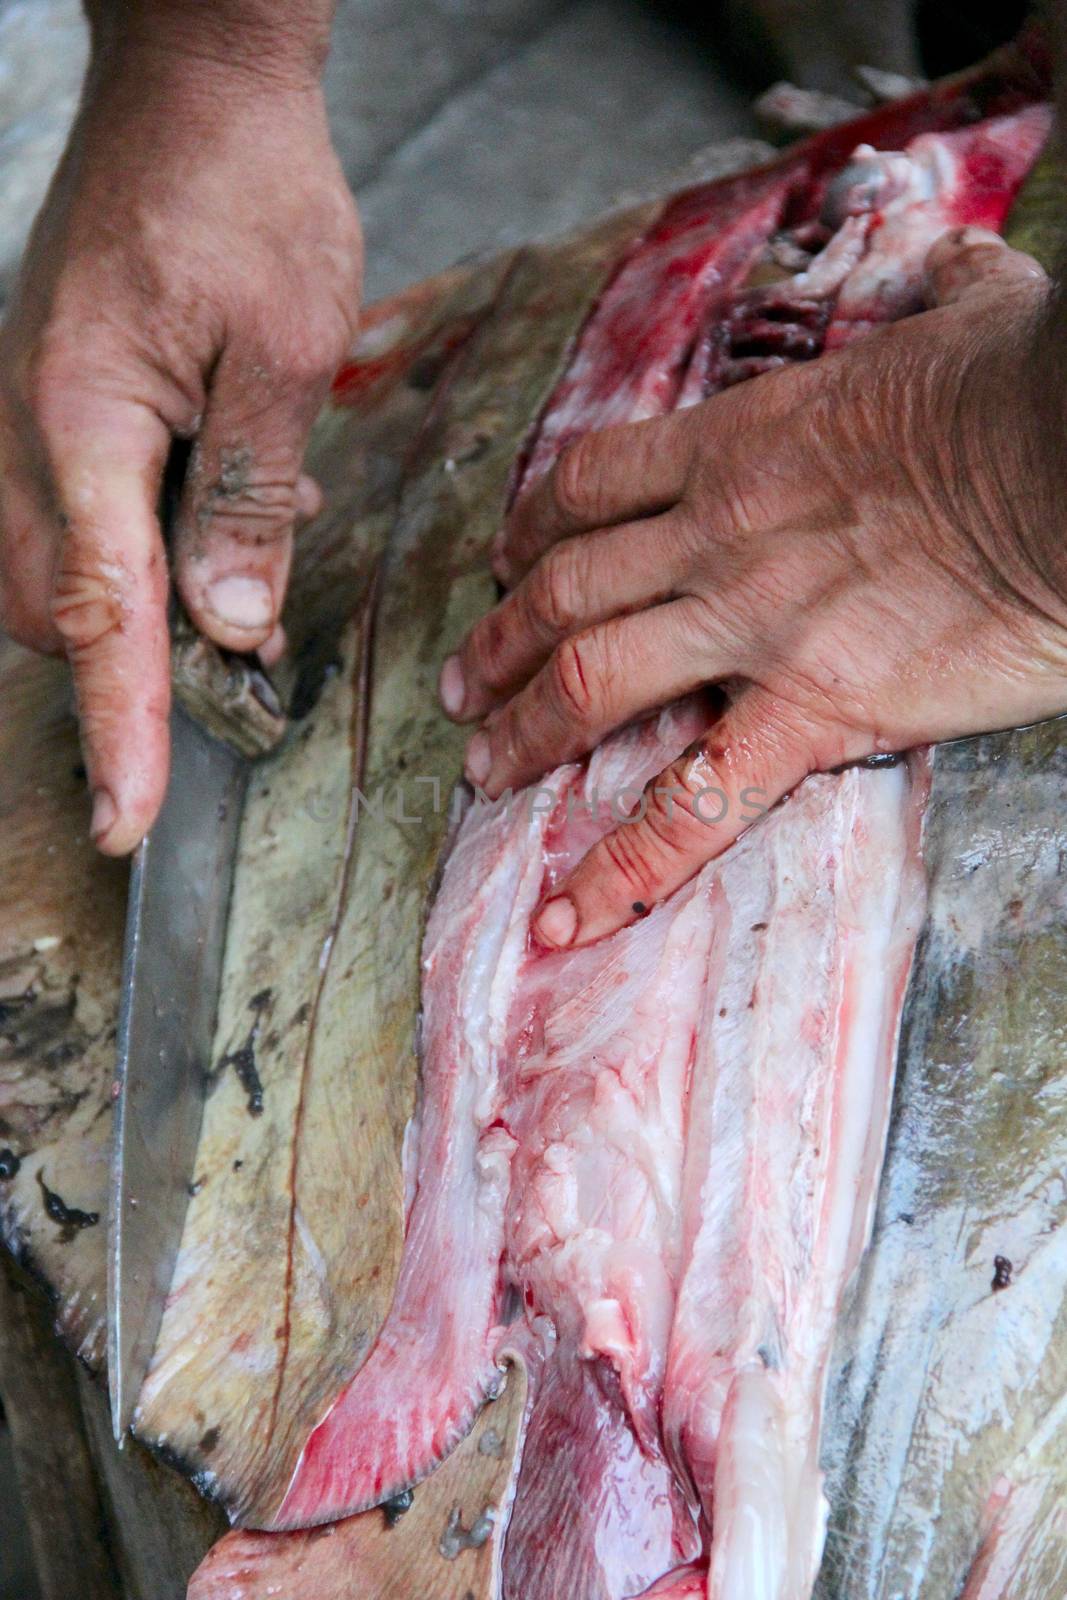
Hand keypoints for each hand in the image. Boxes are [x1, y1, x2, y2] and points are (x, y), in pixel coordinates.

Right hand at [0, 28, 361, 852]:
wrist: (194, 88)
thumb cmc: (244, 193)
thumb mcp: (280, 349)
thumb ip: (246, 498)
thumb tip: (227, 626)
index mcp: (82, 421)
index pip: (100, 611)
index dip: (119, 726)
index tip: (125, 820)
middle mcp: (26, 431)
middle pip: (56, 609)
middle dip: (131, 662)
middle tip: (229, 655)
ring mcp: (24, 418)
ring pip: (58, 570)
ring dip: (138, 601)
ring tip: (239, 556)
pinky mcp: (50, 405)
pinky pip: (75, 514)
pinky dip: (140, 543)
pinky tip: (219, 503)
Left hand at [441, 229, 1066, 948]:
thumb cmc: (1025, 388)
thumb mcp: (970, 317)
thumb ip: (944, 295)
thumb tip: (964, 267)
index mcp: (738, 442)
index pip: (592, 484)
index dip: (531, 525)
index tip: (508, 557)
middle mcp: (716, 536)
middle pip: (563, 589)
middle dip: (497, 638)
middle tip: (459, 686)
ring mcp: (752, 627)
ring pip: (591, 679)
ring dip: (523, 728)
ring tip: (481, 770)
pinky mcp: (813, 711)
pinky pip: (697, 805)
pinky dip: (626, 867)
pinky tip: (572, 916)